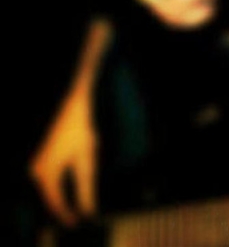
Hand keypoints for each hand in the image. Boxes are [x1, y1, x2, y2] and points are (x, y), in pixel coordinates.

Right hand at [29, 82, 96, 225]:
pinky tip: (70, 191)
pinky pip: (49, 181)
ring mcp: (36, 165)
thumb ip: (86, 188)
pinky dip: (59, 188)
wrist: (73, 107)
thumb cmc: (81, 131)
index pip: (55, 202)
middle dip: (63, 209)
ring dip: (61, 199)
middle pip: (50, 198)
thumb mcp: (86, 161)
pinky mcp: (41, 160)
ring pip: (49, 190)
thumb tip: (88, 211)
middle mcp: (36, 171)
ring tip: (74, 209)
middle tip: (77, 220)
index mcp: (46, 173)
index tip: (77, 225)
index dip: (66, 215)